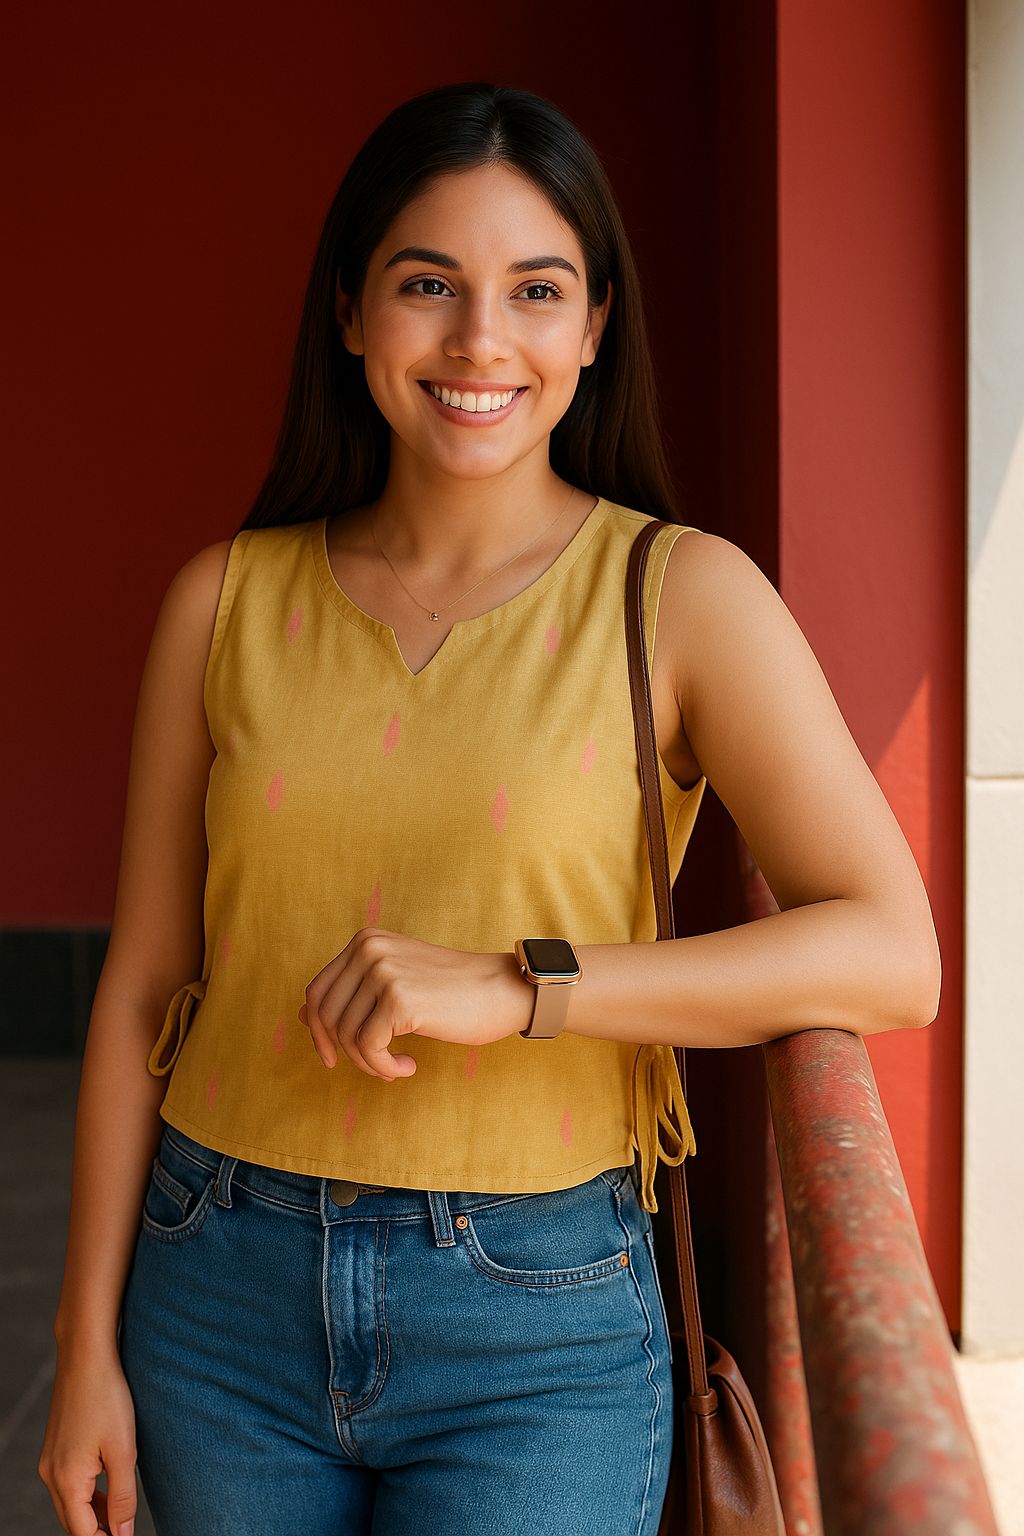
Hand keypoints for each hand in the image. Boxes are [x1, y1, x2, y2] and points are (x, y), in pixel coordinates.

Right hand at [38, 1344, 137, 1535]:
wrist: (86, 1357)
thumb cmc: (108, 1398)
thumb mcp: (124, 1451)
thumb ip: (122, 1497)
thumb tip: (122, 1534)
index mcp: (66, 1481)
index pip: (83, 1533)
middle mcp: (51, 1475)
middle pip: (73, 1522)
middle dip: (98, 1531)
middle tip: (126, 1529)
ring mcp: (50, 1461)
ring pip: (70, 1504)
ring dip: (93, 1514)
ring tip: (121, 1514)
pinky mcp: (55, 1448)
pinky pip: (69, 1484)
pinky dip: (87, 1494)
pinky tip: (108, 1486)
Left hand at [299, 928, 531, 1080]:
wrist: (502, 990)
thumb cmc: (452, 993)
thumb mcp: (395, 984)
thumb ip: (351, 995)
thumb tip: (303, 1015)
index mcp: (366, 940)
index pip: (317, 991)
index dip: (317, 1030)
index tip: (332, 1057)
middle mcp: (369, 949)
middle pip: (325, 1015)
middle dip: (340, 1050)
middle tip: (372, 1066)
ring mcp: (382, 972)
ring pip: (346, 1036)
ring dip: (369, 1063)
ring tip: (395, 1066)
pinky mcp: (398, 1000)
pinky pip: (369, 1049)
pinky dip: (383, 1067)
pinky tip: (407, 1068)